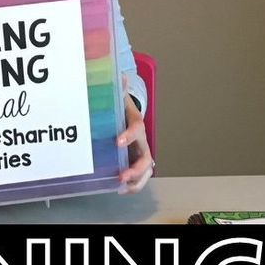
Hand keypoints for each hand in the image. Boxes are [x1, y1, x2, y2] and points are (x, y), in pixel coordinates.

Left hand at [116, 73, 153, 192]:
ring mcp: (139, 155)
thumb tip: (121, 75)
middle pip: (146, 158)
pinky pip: (138, 178)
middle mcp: (142, 142)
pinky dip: (131, 185)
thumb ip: (118, 89)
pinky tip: (119, 189)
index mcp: (136, 124)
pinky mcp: (134, 164)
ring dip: (136, 181)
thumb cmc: (121, 110)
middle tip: (122, 175)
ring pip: (145, 171)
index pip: (137, 128)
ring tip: (121, 186)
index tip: (118, 141)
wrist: (126, 119)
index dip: (129, 135)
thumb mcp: (118, 98)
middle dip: (136, 168)